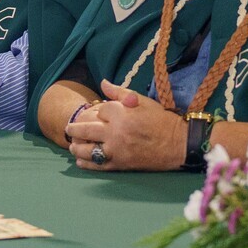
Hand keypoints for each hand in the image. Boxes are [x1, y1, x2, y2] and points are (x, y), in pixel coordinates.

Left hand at [66, 80, 188, 170]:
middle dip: (75, 128)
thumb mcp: (142, 101)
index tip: (97, 112)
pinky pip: (97, 165)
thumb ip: (120, 93)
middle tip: (69, 128)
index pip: (99, 109)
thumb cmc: (161, 120)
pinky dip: (86, 163)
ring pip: (88, 149)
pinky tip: (80, 161)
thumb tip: (103, 83)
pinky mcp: (120, 164)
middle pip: (86, 129)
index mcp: (122, 114)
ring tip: (72, 145)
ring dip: (77, 147)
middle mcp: (115, 132)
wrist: (178, 144)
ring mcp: (116, 149)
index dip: (97, 110)